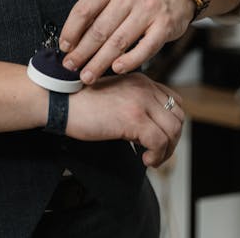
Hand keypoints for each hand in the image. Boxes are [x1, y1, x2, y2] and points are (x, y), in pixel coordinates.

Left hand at [60, 0, 193, 82]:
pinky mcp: (164, 26)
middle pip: (99, 29)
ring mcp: (148, 10)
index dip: (71, 30)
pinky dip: (129, 61)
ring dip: (100, 62)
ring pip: (119, 41)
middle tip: (71, 67)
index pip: (84, 9)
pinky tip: (117, 69)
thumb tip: (73, 38)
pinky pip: (145, 48)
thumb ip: (97, 10)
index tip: (64, 47)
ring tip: (88, 75)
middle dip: (82, 52)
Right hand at [66, 73, 183, 167]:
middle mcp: (144, 88)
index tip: (160, 138)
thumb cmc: (80, 101)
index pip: (174, 101)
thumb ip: (134, 102)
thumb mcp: (115, 95)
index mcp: (141, 80)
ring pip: (173, 130)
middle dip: (172, 139)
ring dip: (166, 150)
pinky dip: (157, 155)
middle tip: (157, 153)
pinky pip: (159, 141)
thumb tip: (149, 128)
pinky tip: (144, 159)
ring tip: (150, 159)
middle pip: (178, 116)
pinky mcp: (133, 118)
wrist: (60, 100)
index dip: (171, 123)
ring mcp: (140, 102)